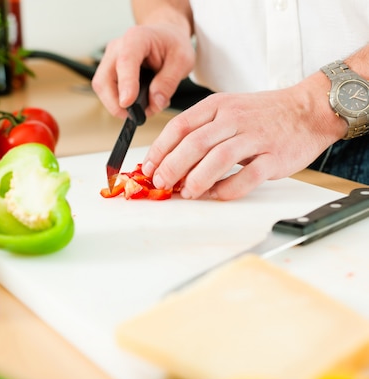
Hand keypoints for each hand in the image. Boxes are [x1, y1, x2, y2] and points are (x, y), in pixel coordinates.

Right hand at [91, 22, 194, 118]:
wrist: (165, 36)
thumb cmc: (173, 44)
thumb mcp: (182, 60)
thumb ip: (169, 82)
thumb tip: (155, 103)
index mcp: (137, 38)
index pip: (125, 62)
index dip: (125, 84)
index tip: (127, 103)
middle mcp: (117, 47)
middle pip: (104, 80)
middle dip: (116, 103)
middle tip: (137, 116)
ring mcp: (109, 59)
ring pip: (102, 88)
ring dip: (117, 105)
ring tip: (142, 109)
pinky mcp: (109, 71)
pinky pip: (106, 91)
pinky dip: (119, 102)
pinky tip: (136, 102)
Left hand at [141, 74, 347, 199]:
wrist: (309, 109)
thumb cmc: (262, 115)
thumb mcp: (227, 110)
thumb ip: (200, 131)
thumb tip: (168, 160)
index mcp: (217, 106)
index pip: (179, 126)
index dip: (159, 149)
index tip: (147, 168)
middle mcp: (234, 119)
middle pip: (194, 143)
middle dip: (172, 167)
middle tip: (161, 183)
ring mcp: (255, 137)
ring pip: (218, 159)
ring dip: (197, 179)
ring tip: (186, 193)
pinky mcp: (274, 156)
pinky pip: (248, 176)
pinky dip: (228, 189)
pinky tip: (216, 195)